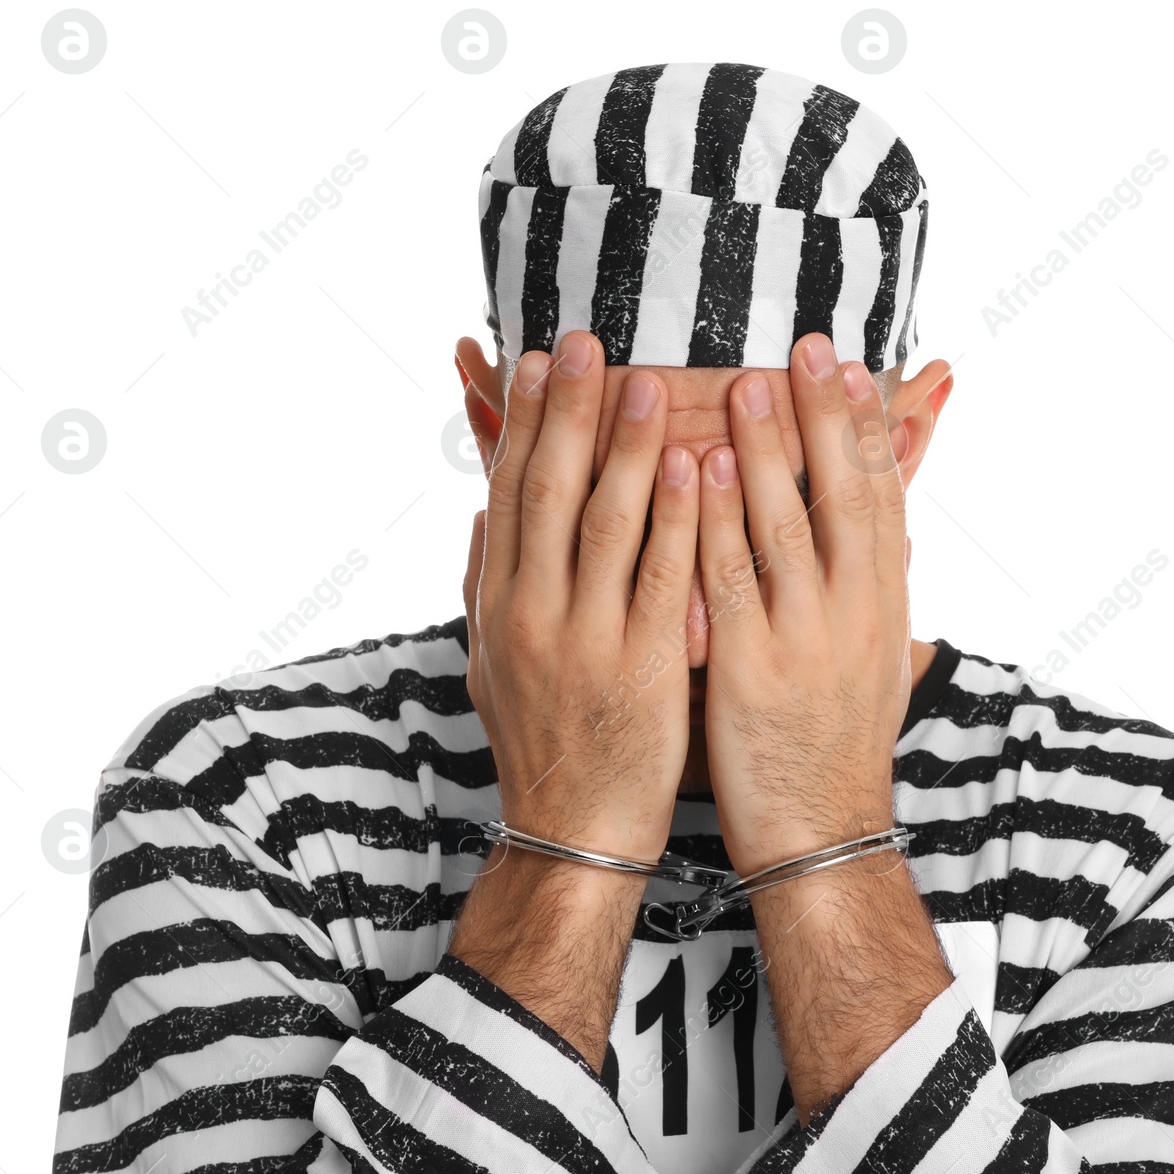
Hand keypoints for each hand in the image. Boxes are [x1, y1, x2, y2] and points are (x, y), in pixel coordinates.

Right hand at [462, 329, 698, 865]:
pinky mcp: (645, 668)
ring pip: (606, 525)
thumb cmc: (542, 742)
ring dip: (626, 447)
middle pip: (551, 494)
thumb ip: (483, 585)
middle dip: (570, 412)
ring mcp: (587, 641)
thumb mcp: (489, 664)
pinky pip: (663, 580)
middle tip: (590, 341)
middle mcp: (534, 614)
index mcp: (499, 606)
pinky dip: (676, 518)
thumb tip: (481, 514)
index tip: (541, 362)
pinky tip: (692, 465)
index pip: (510, 495)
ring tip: (649, 381)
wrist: (575, 832)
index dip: (526, 424)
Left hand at [696, 333, 911, 874]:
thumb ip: (866, 591)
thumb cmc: (836, 748)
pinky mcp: (753, 669)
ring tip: (745, 380)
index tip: (848, 365)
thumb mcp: (873, 661)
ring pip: (787, 524)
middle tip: (801, 344)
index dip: (864, 427)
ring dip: (767, 447)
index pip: (881, 497)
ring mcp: (806, 638)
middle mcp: (855, 613)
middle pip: (843, 494)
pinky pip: (731, 578)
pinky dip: (717, 517)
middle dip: (822, 415)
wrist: (823, 835)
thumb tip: (874, 535)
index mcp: (885, 607)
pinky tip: (701, 465)